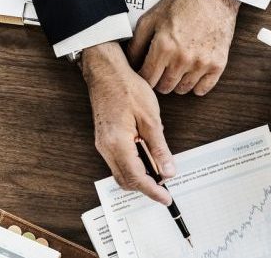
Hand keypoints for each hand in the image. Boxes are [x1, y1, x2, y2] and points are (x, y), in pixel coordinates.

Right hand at [81, 42, 174, 204]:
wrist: (107, 72)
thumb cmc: (127, 88)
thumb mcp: (151, 119)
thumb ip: (159, 148)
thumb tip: (168, 170)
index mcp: (117, 143)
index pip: (136, 178)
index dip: (152, 191)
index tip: (165, 198)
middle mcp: (106, 148)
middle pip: (126, 180)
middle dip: (146, 187)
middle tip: (165, 186)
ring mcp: (103, 144)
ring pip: (121, 172)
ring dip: (140, 176)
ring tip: (159, 170)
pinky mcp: (105, 140)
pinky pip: (118, 161)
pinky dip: (134, 165)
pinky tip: (147, 156)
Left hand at [127, 0, 240, 95]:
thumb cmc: (182, 3)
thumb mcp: (152, 17)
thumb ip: (137, 42)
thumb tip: (130, 62)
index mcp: (164, 46)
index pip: (147, 78)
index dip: (143, 78)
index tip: (146, 73)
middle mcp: (182, 58)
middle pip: (164, 87)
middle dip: (159, 81)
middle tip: (161, 70)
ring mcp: (202, 63)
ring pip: (182, 90)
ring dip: (177, 83)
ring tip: (177, 69)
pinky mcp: (218, 64)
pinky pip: (202, 89)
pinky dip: (196, 85)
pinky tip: (192, 74)